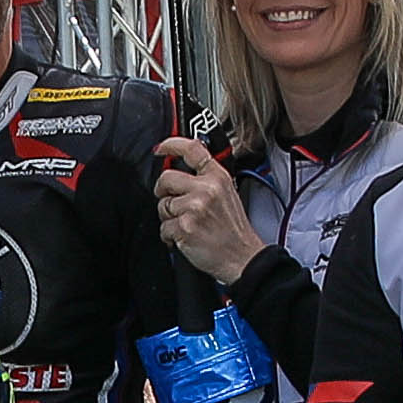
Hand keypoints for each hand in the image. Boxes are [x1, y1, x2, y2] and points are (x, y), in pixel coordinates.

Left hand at [150, 134, 258, 286]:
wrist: (242, 258)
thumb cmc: (234, 231)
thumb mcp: (228, 195)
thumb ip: (206, 180)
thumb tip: (181, 172)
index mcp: (218, 178)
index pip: (192, 149)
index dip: (171, 144)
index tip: (160, 148)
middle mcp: (206, 189)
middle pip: (166, 178)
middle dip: (163, 192)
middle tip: (173, 204)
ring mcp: (195, 207)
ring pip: (162, 205)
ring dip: (169, 218)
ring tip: (187, 226)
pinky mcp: (185, 226)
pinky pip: (163, 227)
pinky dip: (170, 236)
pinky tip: (186, 238)